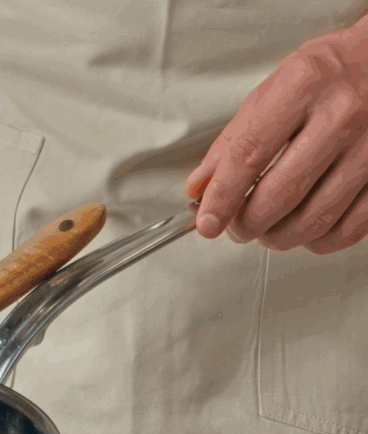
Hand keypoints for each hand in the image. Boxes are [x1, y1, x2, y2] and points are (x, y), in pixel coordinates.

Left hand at [184, 17, 367, 254]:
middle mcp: (343, 114)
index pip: (249, 154)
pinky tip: (304, 231)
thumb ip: (234, 139)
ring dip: (279, 237)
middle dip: (248, 224)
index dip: (222, 196)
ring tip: (265, 232)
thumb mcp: (273, 89)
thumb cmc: (327, 74)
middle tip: (236, 228)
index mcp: (303, 86)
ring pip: (315, 218)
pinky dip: (319, 241)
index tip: (207, 223)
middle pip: (281, 194)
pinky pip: (351, 227)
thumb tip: (200, 189)